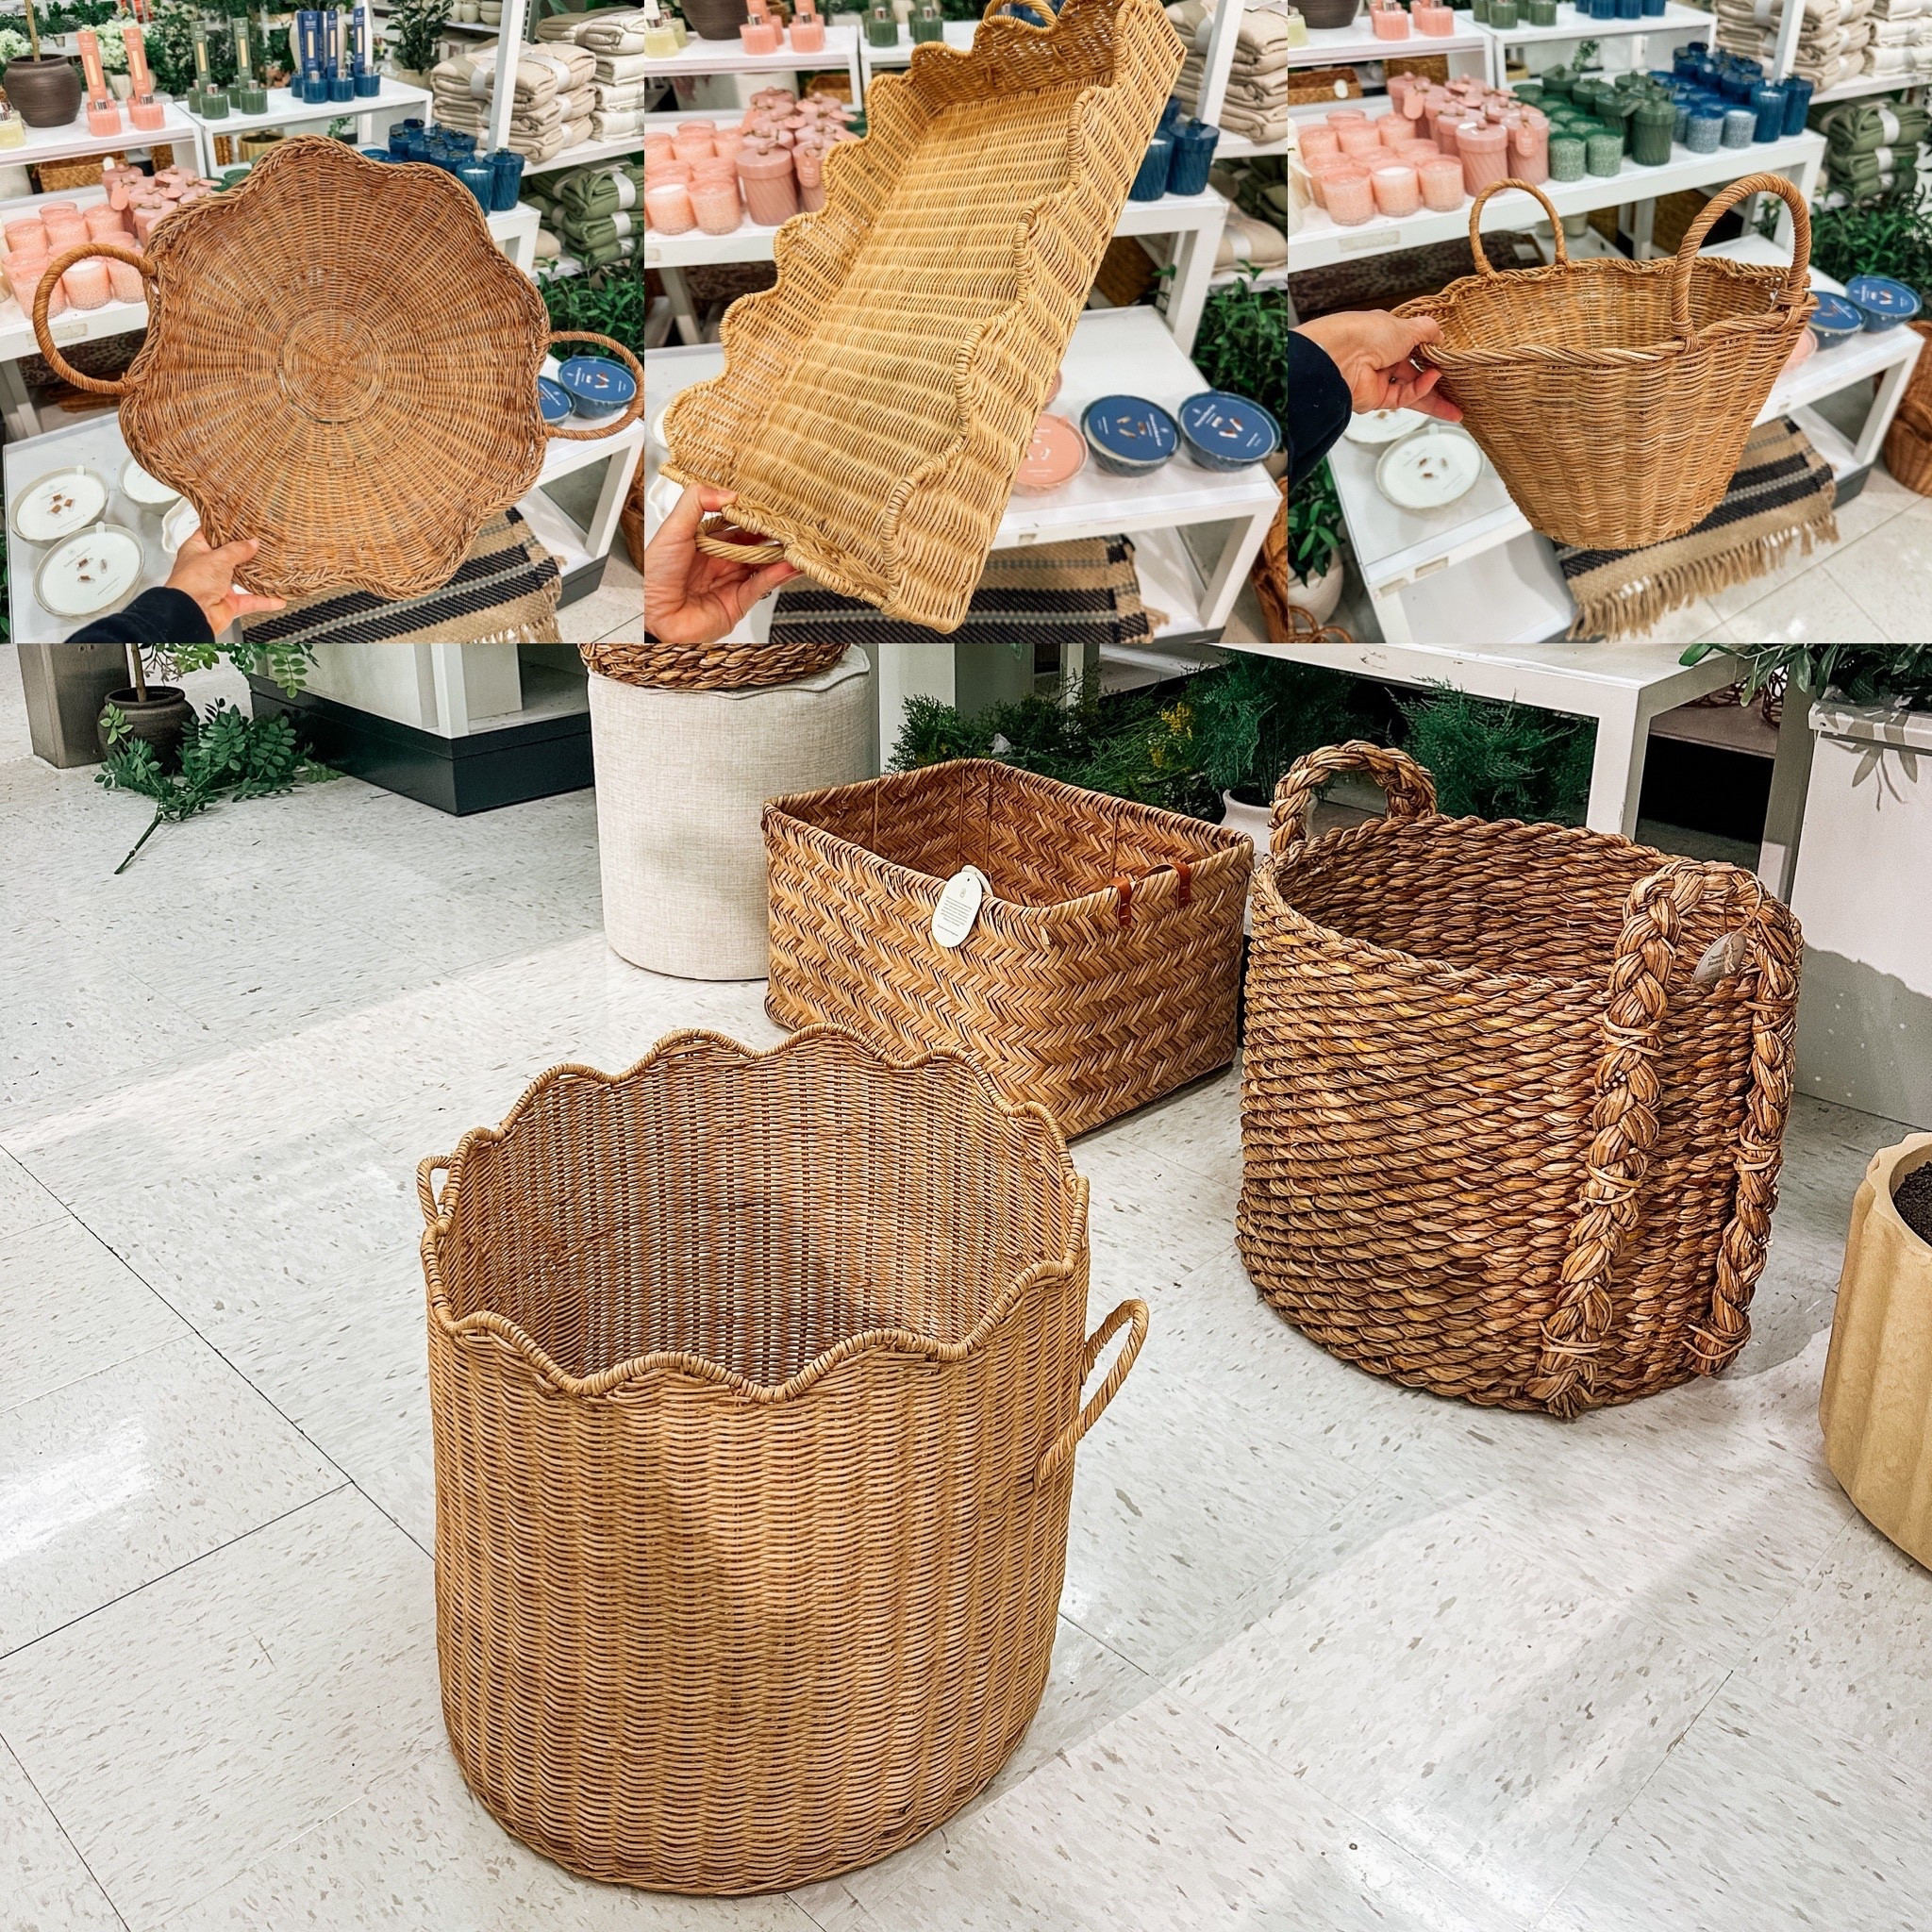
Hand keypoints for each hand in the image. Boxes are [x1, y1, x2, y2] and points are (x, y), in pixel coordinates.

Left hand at [164, 534, 286, 634]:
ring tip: (273, 567)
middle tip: (263, 543)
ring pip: (242, 579)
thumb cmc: (193, 582)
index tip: (242, 522)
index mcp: (196, 550)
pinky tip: (278, 598)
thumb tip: (252, 543)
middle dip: (246, 552)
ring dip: (257, 576)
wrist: (192, 614)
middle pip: (229, 556)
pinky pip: (251, 601)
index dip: (225, 527)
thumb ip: (238, 549)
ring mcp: (218, 586)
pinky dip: (264, 600)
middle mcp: (207, 568)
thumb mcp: (218, 557)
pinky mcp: (229, 603)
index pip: (210, 534)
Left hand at [644, 483, 799, 644]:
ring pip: (762, 565)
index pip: (736, 526)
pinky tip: (787, 565)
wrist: (652, 614)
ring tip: (796, 545)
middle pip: (753, 545)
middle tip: (790, 526)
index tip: (769, 509)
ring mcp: (729, 583)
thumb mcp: (673, 527)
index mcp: (703, 543)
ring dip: (780, 556)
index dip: (752, 518)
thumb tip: (728, 494)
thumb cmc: (654, 575)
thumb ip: (697, 502)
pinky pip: (760, 586)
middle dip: (771, 536)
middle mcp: (718, 563)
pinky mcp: (737, 604)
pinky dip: (776, 575)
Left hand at [1294, 311, 1462, 421]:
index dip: (1431, 352)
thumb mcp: (1406, 326)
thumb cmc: (1366, 333)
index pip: (1413, 345)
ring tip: (1456, 403)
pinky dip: (1420, 390)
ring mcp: (1378, 379)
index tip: (1449, 357)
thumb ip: (1427, 330)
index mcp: (1386, 335)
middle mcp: (1381, 357)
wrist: (1341, 356)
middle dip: (1438, 382)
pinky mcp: (1376, 399)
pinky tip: (1433, 381)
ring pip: (1412, 390)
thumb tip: (1440, 334)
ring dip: (1434, 395)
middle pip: (1415, 372)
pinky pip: (1404, 397)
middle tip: (1458, 388)